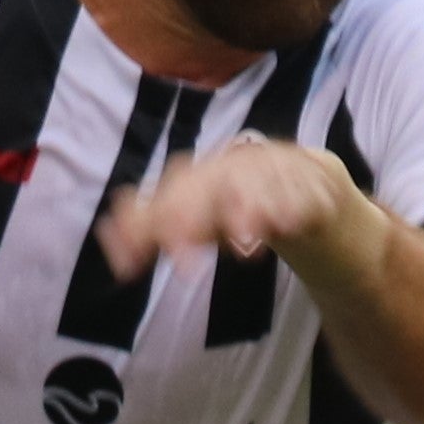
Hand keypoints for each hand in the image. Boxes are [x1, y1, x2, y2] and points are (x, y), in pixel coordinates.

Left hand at [94, 133, 360, 278]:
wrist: (302, 185)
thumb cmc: (233, 204)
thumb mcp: (192, 218)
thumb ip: (150, 229)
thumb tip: (111, 245)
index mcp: (202, 174)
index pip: (176, 188)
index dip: (161, 217)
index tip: (159, 254)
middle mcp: (235, 167)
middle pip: (214, 183)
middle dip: (201, 214)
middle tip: (188, 256)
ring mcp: (275, 172)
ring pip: (259, 182)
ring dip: (250, 209)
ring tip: (245, 241)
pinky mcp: (312, 183)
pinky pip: (305, 189)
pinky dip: (298, 204)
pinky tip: (289, 224)